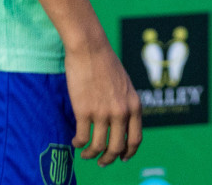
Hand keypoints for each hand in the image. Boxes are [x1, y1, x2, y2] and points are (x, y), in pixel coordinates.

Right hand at [64, 35, 141, 165]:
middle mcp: (121, 112)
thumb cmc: (105, 63)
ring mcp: (103, 113)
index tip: (122, 158)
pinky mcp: (84, 111)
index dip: (128, 153)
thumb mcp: (125, 85)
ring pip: (98, 147)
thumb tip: (122, 125)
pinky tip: (75, 141)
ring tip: (85, 153)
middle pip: (117, 148)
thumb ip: (126, 105)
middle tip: (101, 162)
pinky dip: (78, 144)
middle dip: (108, 159)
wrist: (90, 48)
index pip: (135, 139)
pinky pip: (82, 137)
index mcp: (134, 105)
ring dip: (91, 154)